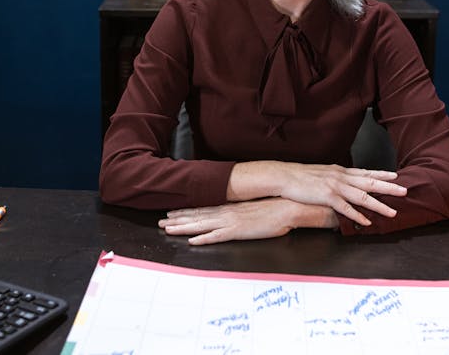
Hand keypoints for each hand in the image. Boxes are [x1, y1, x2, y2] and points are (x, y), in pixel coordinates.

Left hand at [159, 198, 334, 244]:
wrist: (287, 207)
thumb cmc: (273, 208)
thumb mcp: (252, 208)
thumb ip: (240, 212)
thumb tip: (233, 215)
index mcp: (229, 208)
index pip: (202, 209)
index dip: (186, 212)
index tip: (172, 213)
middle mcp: (226, 213)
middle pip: (196, 216)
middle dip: (177, 220)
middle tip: (161, 222)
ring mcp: (230, 222)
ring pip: (201, 225)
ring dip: (183, 228)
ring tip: (168, 229)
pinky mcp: (238, 231)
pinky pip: (216, 236)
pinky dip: (203, 238)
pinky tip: (192, 241)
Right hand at [229, 162, 406, 226]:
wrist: (284, 176)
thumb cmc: (301, 176)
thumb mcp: (322, 173)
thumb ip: (335, 178)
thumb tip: (344, 181)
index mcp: (340, 171)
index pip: (366, 172)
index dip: (382, 174)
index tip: (396, 176)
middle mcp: (341, 177)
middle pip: (370, 182)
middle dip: (389, 188)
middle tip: (405, 190)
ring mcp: (335, 186)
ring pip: (362, 196)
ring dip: (379, 205)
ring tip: (392, 211)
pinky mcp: (327, 197)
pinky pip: (346, 208)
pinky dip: (358, 215)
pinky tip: (367, 222)